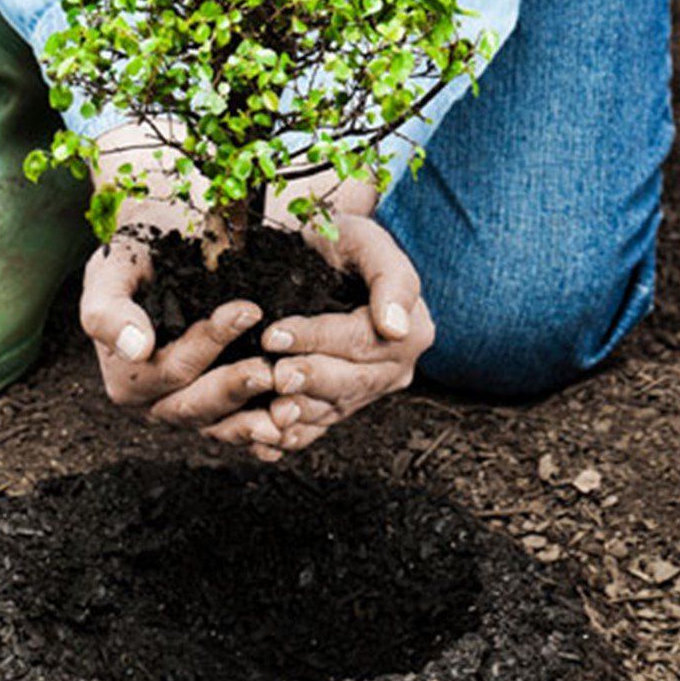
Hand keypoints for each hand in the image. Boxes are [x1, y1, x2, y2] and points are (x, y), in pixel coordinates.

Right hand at [77, 124, 289, 459]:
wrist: (160, 247)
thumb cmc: (136, 254)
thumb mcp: (112, 270)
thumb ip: (109, 309)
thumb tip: (136, 348)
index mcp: (126, 376)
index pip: (171, 367)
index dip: (209, 342)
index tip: (248, 309)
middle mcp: (154, 401)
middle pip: (195, 405)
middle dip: (235, 387)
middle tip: (273, 368)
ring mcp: (187, 409)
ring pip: (220, 426)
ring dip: (256, 422)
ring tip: (291, 409)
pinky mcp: (216, 411)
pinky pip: (239, 430)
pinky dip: (264, 433)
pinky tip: (292, 429)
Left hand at [258, 213, 433, 453]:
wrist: (327, 257)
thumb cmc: (345, 242)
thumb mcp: (369, 241)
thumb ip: (391, 278)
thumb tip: (395, 326)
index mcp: (411, 331)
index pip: (361, 341)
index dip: (317, 338)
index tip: (276, 334)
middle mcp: (395, 368)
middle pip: (351, 383)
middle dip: (310, 379)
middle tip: (274, 375)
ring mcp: (368, 391)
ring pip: (334, 410)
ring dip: (301, 414)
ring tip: (269, 412)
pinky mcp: (342, 405)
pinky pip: (319, 428)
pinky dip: (294, 436)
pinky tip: (268, 439)